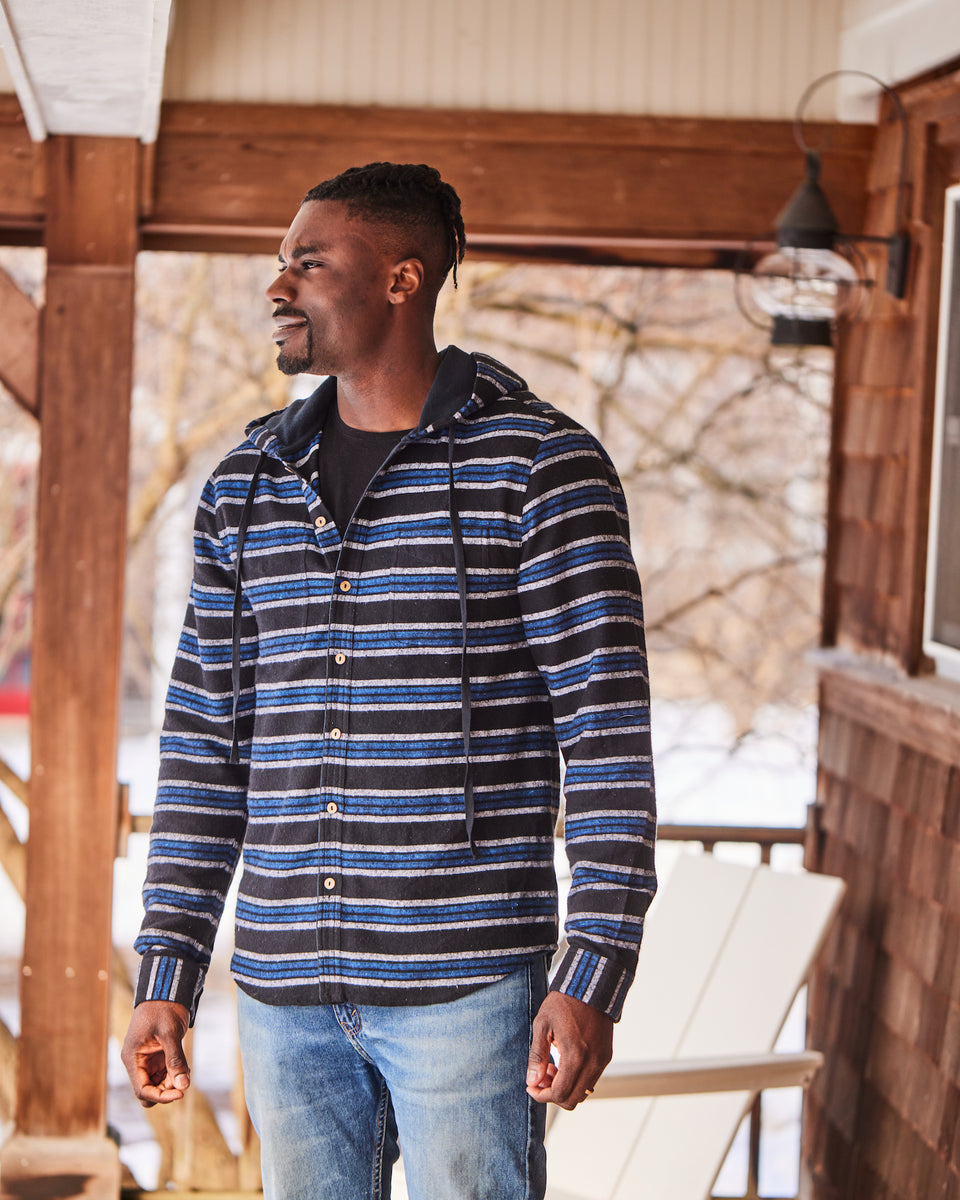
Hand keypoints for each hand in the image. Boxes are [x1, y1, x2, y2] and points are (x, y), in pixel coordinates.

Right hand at [121, 1000, 191, 1107]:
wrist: (167, 991)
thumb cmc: (164, 1008)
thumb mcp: (170, 1033)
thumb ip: (175, 1060)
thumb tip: (183, 1085)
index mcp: (133, 1058)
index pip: (141, 1089)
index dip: (160, 1096)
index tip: (180, 1094)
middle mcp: (137, 1062)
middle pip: (149, 1090)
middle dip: (166, 1091)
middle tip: (183, 1081)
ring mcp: (147, 1060)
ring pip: (158, 1084)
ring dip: (172, 1082)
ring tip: (186, 1071)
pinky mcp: (158, 1056)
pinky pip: (164, 1074)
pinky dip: (175, 1074)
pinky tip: (185, 1067)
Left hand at [526, 990, 612, 1109]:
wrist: (590, 986)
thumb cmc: (563, 1003)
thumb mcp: (542, 1025)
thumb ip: (537, 1056)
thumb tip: (532, 1082)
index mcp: (575, 1055)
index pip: (560, 1093)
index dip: (542, 1095)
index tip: (531, 1086)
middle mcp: (593, 1062)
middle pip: (573, 1099)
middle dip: (553, 1094)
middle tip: (541, 1076)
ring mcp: (602, 1060)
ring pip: (583, 1092)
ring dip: (566, 1087)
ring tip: (552, 1067)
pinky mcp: (606, 1056)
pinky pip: (591, 1079)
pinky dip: (577, 1079)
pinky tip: (565, 1061)